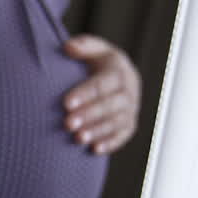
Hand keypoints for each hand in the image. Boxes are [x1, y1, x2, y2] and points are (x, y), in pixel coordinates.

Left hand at [63, 34, 141, 154]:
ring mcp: (131, 109)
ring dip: (98, 131)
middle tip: (68, 124)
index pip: (103, 83)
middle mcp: (129, 91)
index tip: (66, 103)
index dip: (85, 93)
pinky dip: (110, 143)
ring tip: (78, 138)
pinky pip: (123, 135)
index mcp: (119, 71)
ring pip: (117, 122)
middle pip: (111, 105)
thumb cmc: (97, 62)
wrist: (115, 77)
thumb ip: (83, 46)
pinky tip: (94, 150)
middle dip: (90, 115)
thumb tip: (69, 47)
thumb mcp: (93, 49)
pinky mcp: (129, 125)